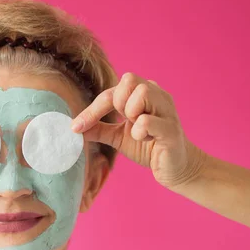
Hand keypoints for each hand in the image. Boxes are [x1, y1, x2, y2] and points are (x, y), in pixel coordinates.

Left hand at [72, 72, 206, 189]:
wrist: (175, 168)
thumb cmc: (149, 147)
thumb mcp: (118, 137)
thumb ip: (99, 129)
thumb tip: (74, 127)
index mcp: (144, 94)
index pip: (113, 90)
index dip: (92, 109)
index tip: (75, 127)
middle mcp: (158, 96)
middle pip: (129, 80)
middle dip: (118, 102)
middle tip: (124, 121)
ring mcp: (167, 110)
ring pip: (142, 93)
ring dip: (131, 113)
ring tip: (138, 131)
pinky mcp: (171, 129)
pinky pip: (148, 121)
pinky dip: (140, 132)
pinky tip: (147, 140)